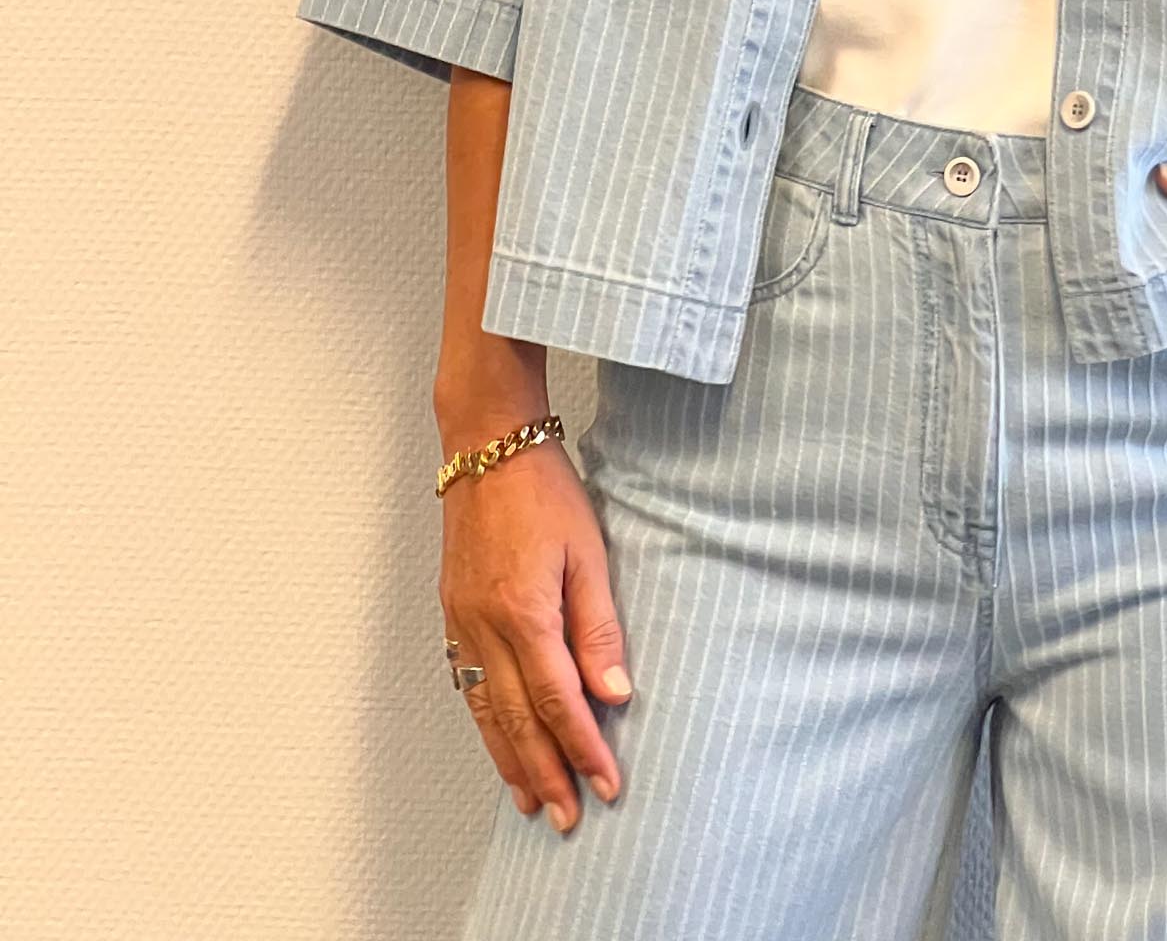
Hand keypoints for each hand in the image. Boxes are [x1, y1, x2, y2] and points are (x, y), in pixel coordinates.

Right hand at [438, 433, 632, 832]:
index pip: (560, 702)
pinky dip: (485, 723)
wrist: (486, 447)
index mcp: (523, 614)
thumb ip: (599, 627)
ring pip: (486, 711)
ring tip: (528, 799)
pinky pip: (468, 685)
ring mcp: (462, 623)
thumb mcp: (588, 551)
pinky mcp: (453, 614)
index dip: (584, 750)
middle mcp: (485, 629)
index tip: (606, 786)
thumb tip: (614, 694)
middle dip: (544, 774)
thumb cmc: (543, 491)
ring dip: (509, 761)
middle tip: (565, 818)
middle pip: (518, 721)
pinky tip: (497, 740)